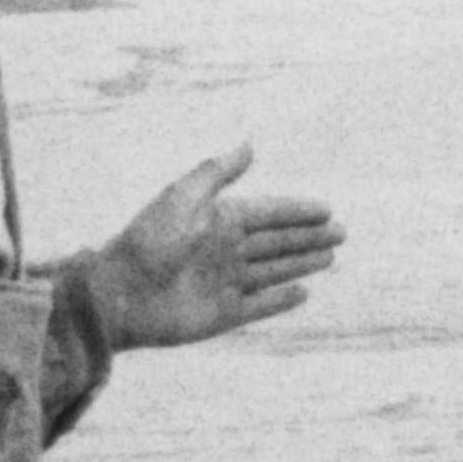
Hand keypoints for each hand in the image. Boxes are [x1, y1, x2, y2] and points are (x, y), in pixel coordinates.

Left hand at [85, 147, 343, 349]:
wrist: (121, 294)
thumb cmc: (149, 241)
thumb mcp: (183, 196)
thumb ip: (218, 172)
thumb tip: (249, 146)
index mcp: (216, 220)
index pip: (266, 213)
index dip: (296, 212)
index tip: (326, 210)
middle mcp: (224, 251)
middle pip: (276, 242)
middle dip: (308, 237)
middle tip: (340, 233)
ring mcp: (225, 284)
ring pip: (273, 271)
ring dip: (301, 264)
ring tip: (330, 258)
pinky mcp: (223, 315)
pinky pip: (260, 306)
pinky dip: (281, 300)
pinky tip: (303, 293)